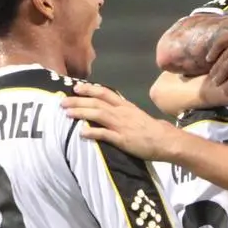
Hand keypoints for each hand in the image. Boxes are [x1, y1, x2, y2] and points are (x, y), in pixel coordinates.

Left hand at [61, 83, 179, 160]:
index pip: (105, 92)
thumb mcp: (136, 115)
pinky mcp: (122, 139)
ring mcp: (121, 125)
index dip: (89, 89)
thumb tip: (108, 109)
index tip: (76, 88)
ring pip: (98, 114)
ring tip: (67, 113)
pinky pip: (105, 134)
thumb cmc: (151, 129)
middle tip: (62, 101)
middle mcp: (122, 112)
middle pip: (97, 102)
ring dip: (81, 112)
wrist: (165, 140)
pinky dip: (92, 132)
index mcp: (125, 106)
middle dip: (78, 100)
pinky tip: (82, 132)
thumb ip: (122, 111)